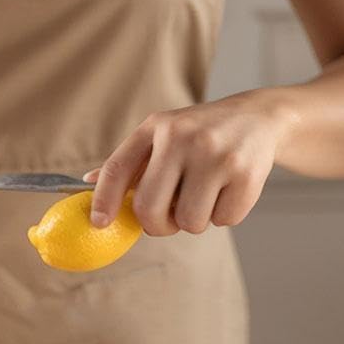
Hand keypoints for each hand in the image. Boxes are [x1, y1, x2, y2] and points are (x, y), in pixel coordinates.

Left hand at [85, 92, 295, 235]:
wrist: (259, 117)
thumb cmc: (200, 134)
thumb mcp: (162, 136)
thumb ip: (128, 164)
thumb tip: (85, 186)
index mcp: (155, 127)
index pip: (117, 169)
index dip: (103, 201)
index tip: (99, 224)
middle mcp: (181, 137)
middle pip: (150, 208)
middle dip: (158, 225)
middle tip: (169, 219)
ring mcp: (215, 154)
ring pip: (189, 222)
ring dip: (195, 220)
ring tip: (205, 195)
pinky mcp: (245, 173)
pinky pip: (223, 220)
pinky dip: (224, 215)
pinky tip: (228, 190)